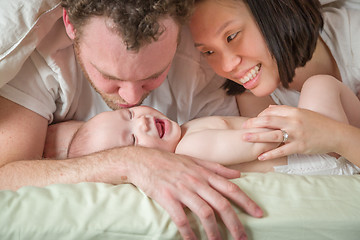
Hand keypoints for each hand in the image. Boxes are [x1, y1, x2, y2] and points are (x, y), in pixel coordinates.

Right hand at [122, 147, 261, 239]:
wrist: (143, 160)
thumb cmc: (170, 161)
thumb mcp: (195, 161)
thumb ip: (217, 168)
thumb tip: (238, 174)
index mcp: (205, 173)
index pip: (231, 188)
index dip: (247, 202)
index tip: (259, 214)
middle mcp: (197, 181)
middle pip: (222, 204)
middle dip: (235, 223)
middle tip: (243, 238)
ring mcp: (182, 189)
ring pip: (205, 213)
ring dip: (214, 232)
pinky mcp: (168, 198)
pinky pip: (182, 219)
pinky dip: (189, 233)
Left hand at [242, 105, 336, 159]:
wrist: (335, 134)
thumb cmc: (317, 123)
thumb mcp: (301, 113)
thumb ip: (284, 111)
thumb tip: (268, 108)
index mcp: (293, 111)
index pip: (271, 111)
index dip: (259, 116)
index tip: (252, 121)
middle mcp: (293, 121)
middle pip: (268, 121)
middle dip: (253, 124)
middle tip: (242, 127)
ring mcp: (296, 134)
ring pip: (272, 135)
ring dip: (256, 137)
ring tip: (244, 138)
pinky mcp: (299, 147)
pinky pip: (282, 151)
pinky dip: (270, 154)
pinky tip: (260, 156)